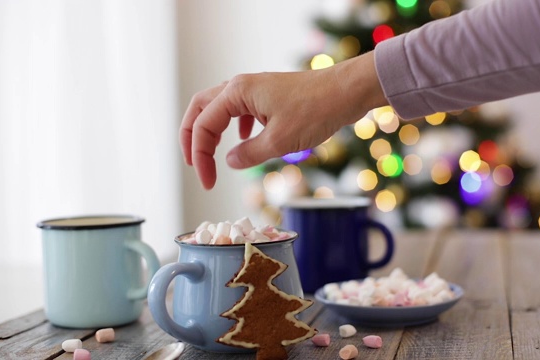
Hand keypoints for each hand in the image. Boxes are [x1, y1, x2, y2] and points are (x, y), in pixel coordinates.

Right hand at [180, 51, 385, 188]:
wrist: (347, 92)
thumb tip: (230, 162)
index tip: (207, 182)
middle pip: (201, 109)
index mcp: (237, 93)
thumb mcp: (279, 141)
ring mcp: (255, 89)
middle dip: (192, 137)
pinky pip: (240, 109)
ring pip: (219, 108)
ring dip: (211, 130)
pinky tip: (243, 140)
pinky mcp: (269, 96)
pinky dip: (234, 126)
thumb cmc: (316, 111)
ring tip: (209, 154)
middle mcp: (241, 86)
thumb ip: (249, 154)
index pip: (203, 125)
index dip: (199, 156)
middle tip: (193, 164)